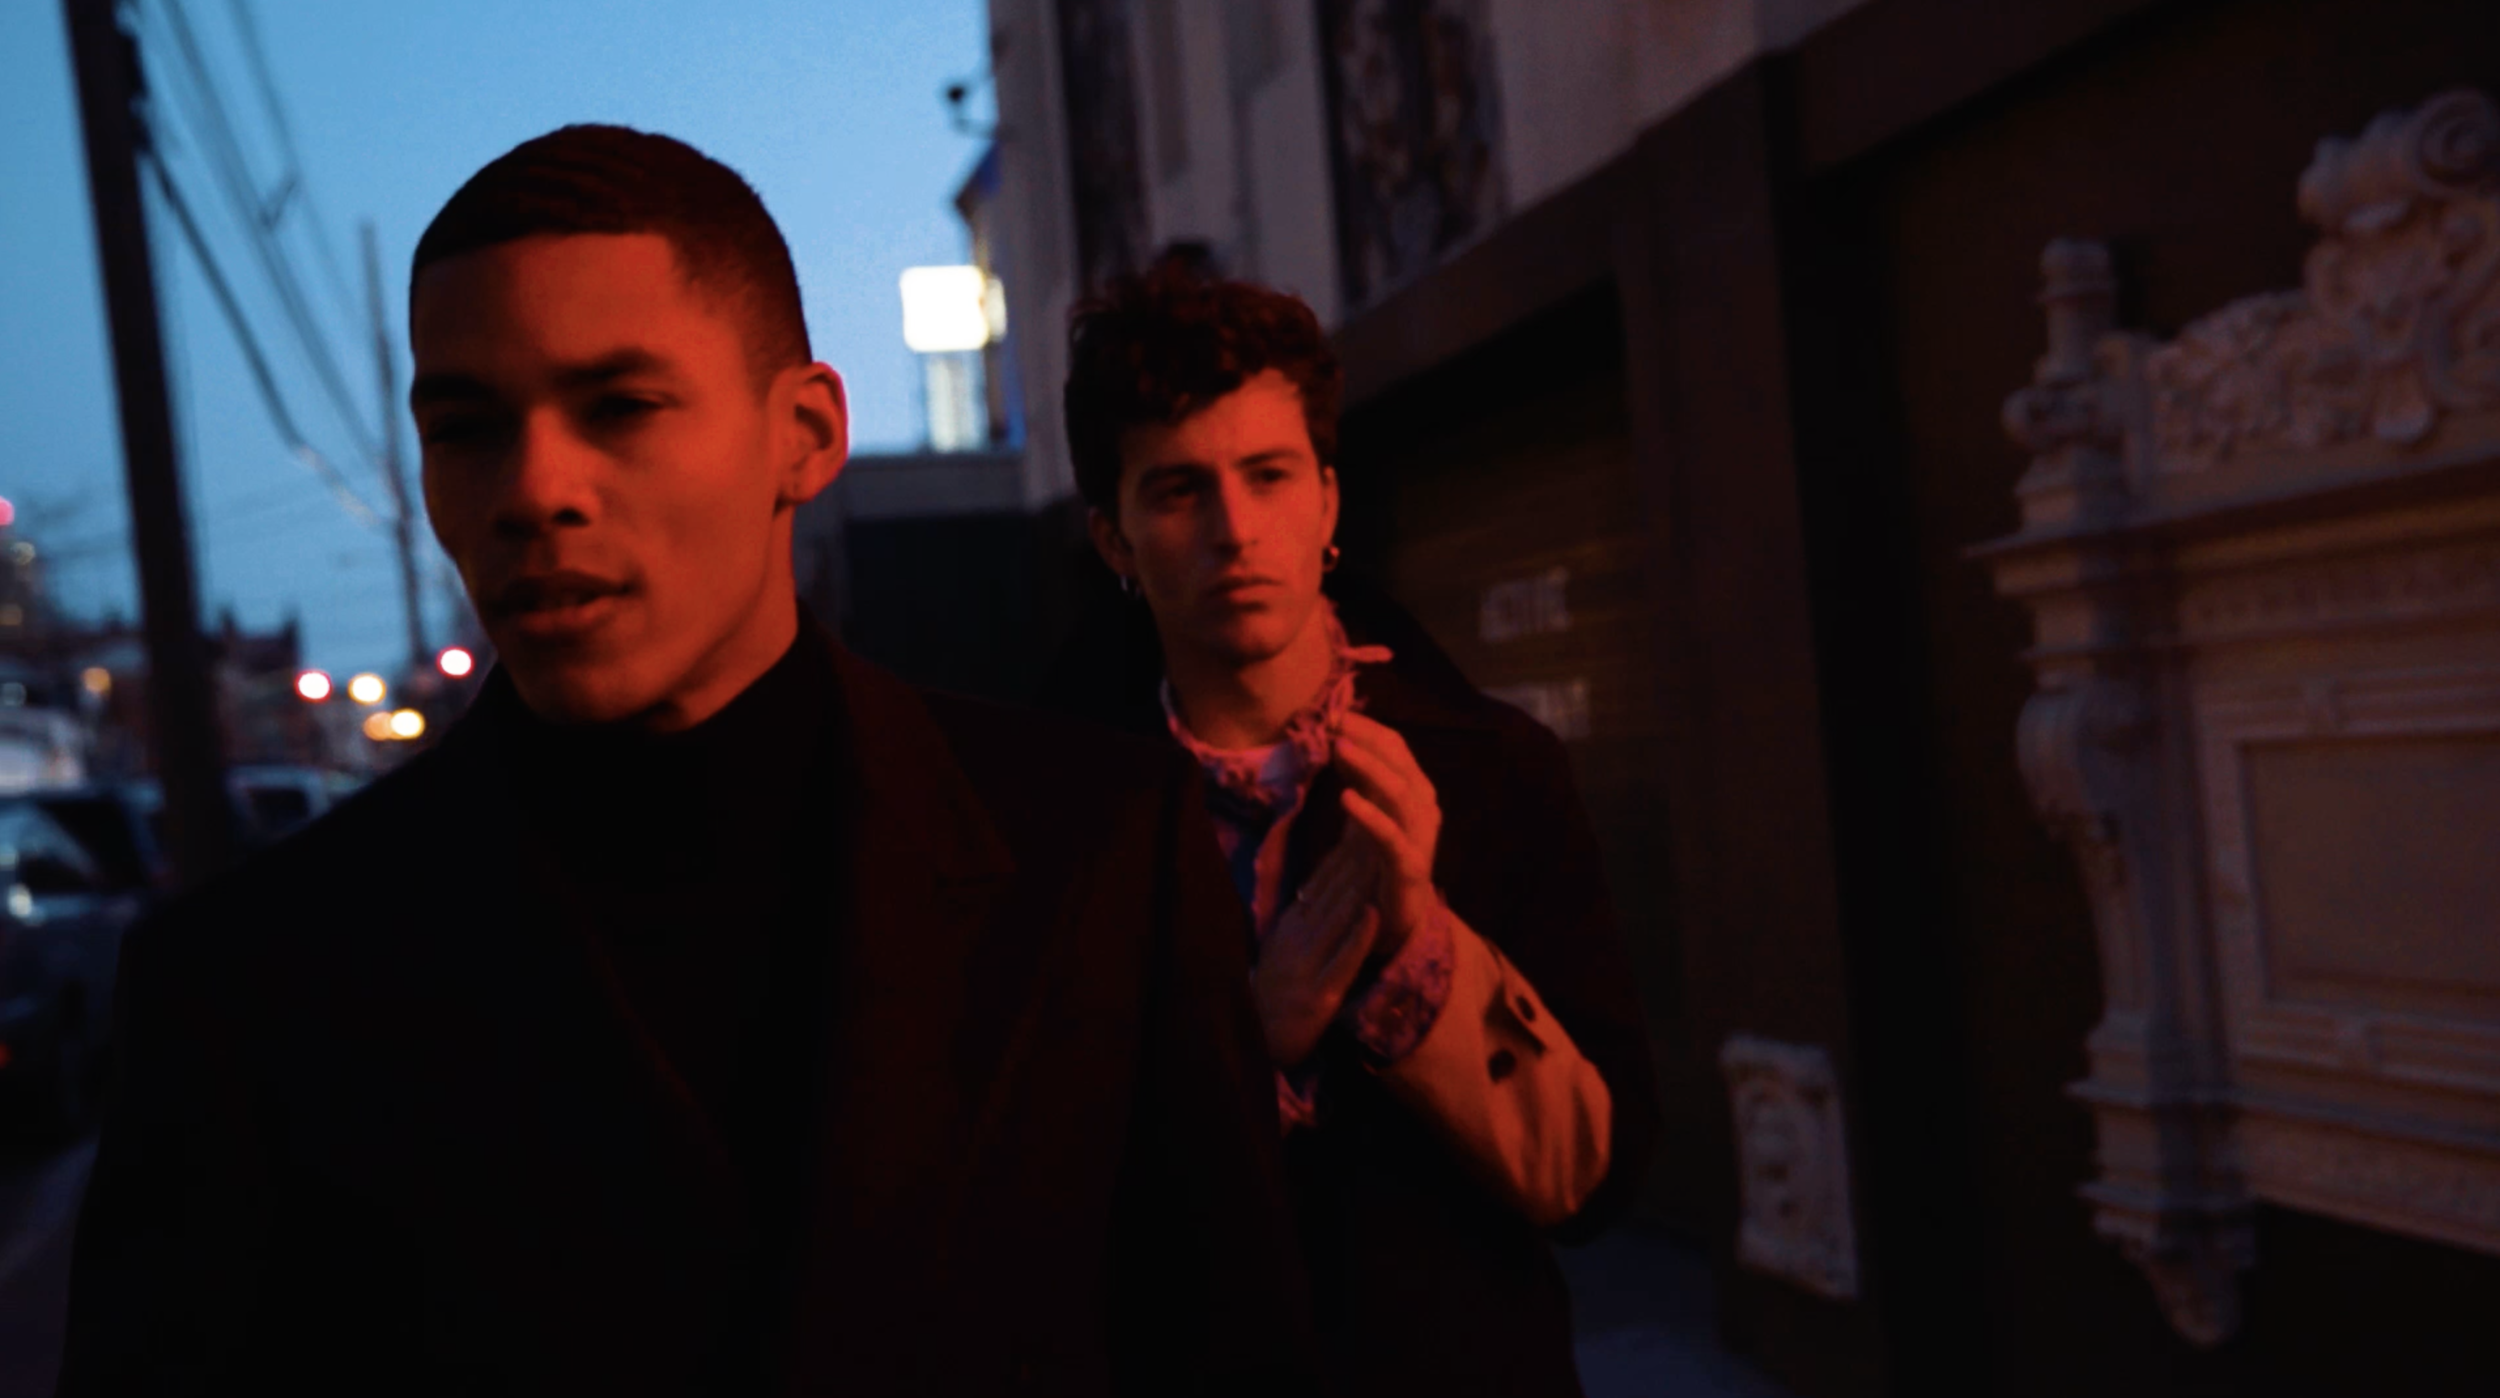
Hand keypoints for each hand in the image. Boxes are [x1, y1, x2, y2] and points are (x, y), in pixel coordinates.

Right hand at [1252, 839, 1381, 1068]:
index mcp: (1292, 924)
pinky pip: (1341, 962)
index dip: (1349, 845)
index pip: (1324, 878)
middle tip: (1384, 817)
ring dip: (1363, 884)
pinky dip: (1358, 938)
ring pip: (1339, 918)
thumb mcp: (1284, 945)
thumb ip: (1304, 912)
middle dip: (1361, 853)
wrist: (1258, 1041)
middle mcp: (1298, 937)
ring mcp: (1308, 964)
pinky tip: (1376, 914)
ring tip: (1384, 852)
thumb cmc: (1273, 992)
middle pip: (1335, 890)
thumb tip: (1328, 874)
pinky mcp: (1319, 995)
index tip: (1371, 815)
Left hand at [1333, 712, 1441, 961]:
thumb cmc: (1381, 858)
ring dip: (1369, 767)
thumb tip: (1337, 740)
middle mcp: (1425, 808)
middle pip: (1401, 763)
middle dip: (1368, 739)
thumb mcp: (1369, 810)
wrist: (1399, 914)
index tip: (1336, 712)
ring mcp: (1420, 836)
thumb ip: (1360, 778)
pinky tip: (1345, 798)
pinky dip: (1369, 814)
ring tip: (1341, 749)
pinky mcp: (1409, 865)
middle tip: (1335, 722)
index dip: (1368, 728)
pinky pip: (1389, 835)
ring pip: (1399, 793)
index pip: (1397, 747)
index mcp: (1417, 791)